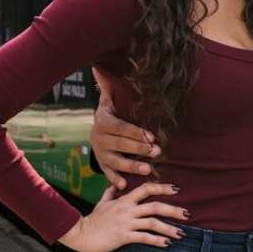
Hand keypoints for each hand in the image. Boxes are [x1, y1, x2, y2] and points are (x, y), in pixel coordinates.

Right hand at [58, 183, 188, 251]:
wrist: (80, 233)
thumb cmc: (91, 220)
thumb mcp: (101, 203)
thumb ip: (110, 193)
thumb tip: (115, 184)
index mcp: (124, 200)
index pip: (146, 189)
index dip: (162, 188)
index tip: (176, 189)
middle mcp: (127, 209)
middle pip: (155, 206)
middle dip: (173, 210)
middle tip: (187, 214)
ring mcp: (126, 223)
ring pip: (152, 223)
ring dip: (169, 228)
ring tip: (181, 234)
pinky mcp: (123, 236)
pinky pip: (143, 237)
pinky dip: (156, 240)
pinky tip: (166, 244)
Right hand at [91, 66, 160, 189]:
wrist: (95, 132)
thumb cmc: (110, 115)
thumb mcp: (107, 102)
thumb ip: (107, 87)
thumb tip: (99, 66)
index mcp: (103, 122)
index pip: (121, 127)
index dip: (136, 132)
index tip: (152, 136)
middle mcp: (99, 139)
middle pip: (121, 144)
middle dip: (139, 148)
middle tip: (157, 152)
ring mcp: (100, 154)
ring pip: (116, 161)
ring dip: (131, 165)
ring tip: (148, 169)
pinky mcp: (102, 165)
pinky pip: (108, 174)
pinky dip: (115, 180)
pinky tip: (123, 185)